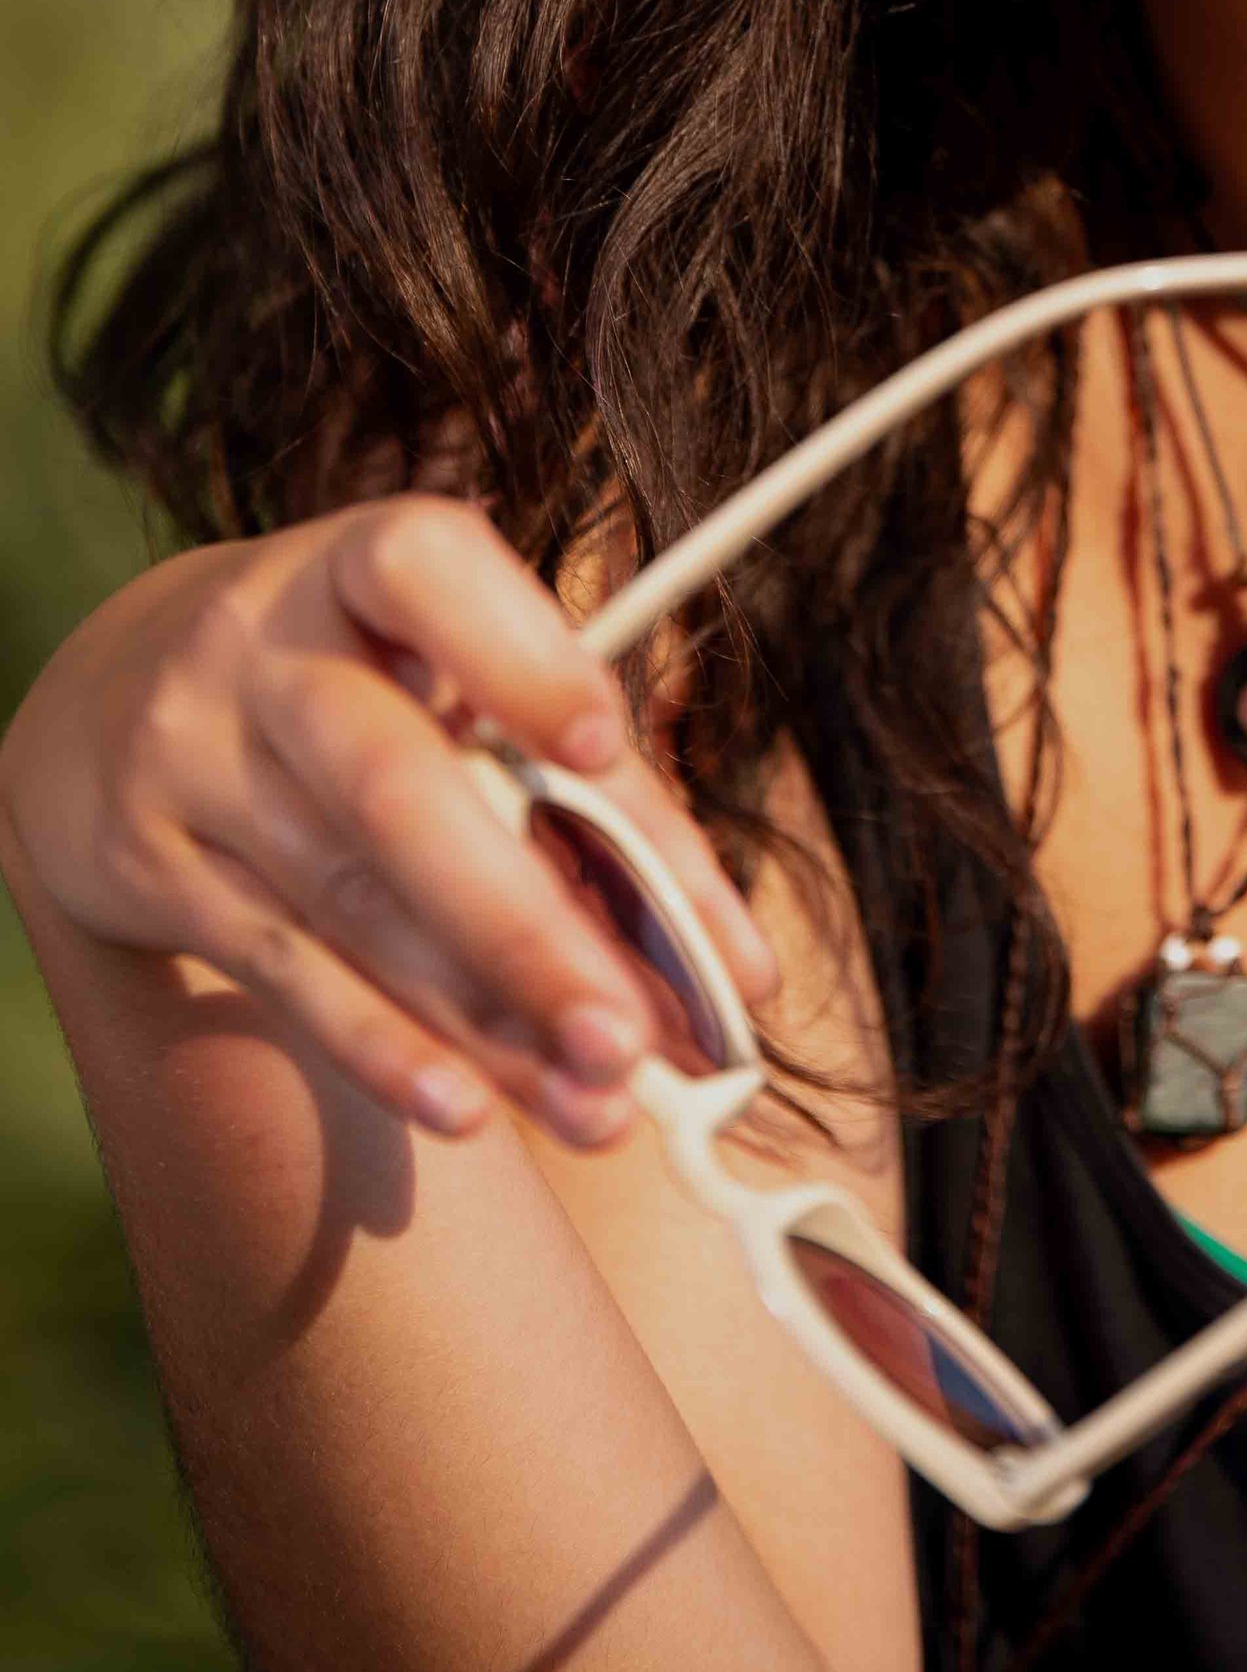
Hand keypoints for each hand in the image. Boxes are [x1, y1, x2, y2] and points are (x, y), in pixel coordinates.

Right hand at [0, 499, 780, 1144]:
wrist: (120, 690)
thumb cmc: (360, 668)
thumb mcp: (440, 657)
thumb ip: (561, 765)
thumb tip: (700, 936)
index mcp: (362, 564)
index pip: (427, 572)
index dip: (517, 657)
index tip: (603, 745)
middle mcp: (263, 647)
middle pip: (394, 786)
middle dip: (524, 925)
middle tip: (633, 1034)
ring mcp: (195, 756)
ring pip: (354, 903)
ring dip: (486, 1019)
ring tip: (600, 1102)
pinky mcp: (152, 867)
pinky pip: (283, 967)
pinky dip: (382, 1046)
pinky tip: (468, 1106)